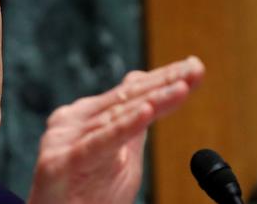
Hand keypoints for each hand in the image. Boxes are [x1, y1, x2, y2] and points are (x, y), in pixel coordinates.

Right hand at [26, 56, 204, 203]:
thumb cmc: (87, 195)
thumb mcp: (121, 157)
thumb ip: (133, 125)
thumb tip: (147, 93)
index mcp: (87, 115)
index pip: (130, 91)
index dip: (163, 77)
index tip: (195, 66)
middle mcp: (72, 120)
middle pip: (126, 98)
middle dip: (164, 82)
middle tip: (195, 69)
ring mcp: (64, 138)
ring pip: (116, 117)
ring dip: (153, 101)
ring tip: (181, 87)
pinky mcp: (60, 162)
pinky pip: (99, 143)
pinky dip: (124, 127)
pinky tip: (146, 112)